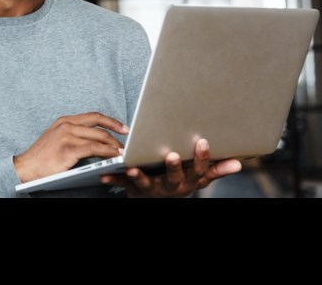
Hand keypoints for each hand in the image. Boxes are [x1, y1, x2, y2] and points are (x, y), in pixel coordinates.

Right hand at [14, 112, 127, 182]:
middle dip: (116, 133)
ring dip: (114, 145)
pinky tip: (114, 156)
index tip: (123, 127)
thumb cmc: (42, 156)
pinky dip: (107, 152)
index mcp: (64, 120)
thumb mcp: (57, 138)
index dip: (111, 121)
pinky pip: (94, 149)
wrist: (26, 167)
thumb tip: (95, 139)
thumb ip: (74, 135)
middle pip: (99, 125)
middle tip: (127, 142)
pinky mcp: (68, 149)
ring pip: (98, 137)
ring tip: (123, 151)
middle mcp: (66, 125)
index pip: (93, 116)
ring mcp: (67, 136)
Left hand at [101, 138, 241, 196]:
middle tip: (172, 155)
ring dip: (139, 176)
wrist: (156, 202)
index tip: (202, 141)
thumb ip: (215, 170)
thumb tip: (239, 163)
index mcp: (187, 181)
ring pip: (146, 183)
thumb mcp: (197, 178)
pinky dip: (113, 180)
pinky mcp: (133, 189)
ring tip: (131, 168)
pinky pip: (121, 186)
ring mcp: (152, 189)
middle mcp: (171, 187)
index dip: (201, 157)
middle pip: (174, 177)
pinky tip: (104, 176)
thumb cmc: (178, 182)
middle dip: (174, 167)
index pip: (198, 169)